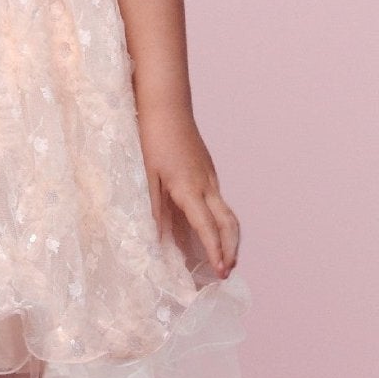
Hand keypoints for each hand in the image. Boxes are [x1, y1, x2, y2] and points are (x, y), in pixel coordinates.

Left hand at [136, 99, 240, 279]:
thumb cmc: (152, 138)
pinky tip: (211, 231)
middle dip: (231, 249)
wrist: (166, 105)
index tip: (220, 271)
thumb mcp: (146, 175)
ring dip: (230, 238)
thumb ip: (153, 208)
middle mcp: (207, 184)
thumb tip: (157, 238)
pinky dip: (222, 222)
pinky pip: (220, 202)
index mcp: (190, 188)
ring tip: (225, 258)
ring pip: (228, 213)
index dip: (215, 251)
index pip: (208, 227)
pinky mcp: (208, 171)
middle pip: (229, 224)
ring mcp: (210, 177)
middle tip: (226, 272)